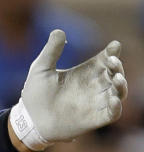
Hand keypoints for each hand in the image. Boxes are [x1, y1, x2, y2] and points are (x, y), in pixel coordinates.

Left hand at [10, 29, 127, 150]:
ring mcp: (95, 103)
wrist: (29, 120)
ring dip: (121, 85)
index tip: (114, 45)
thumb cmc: (35, 94)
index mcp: (84, 73)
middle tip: (111, 60)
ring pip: (118, 92)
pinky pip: (113, 113)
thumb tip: (59, 31)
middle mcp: (93, 87)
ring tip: (117, 77)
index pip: (104, 60)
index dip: (111, 52)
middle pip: (114, 74)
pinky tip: (112, 99)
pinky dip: (116, 106)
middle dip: (117, 66)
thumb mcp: (41, 68)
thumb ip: (51, 51)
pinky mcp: (94, 119)